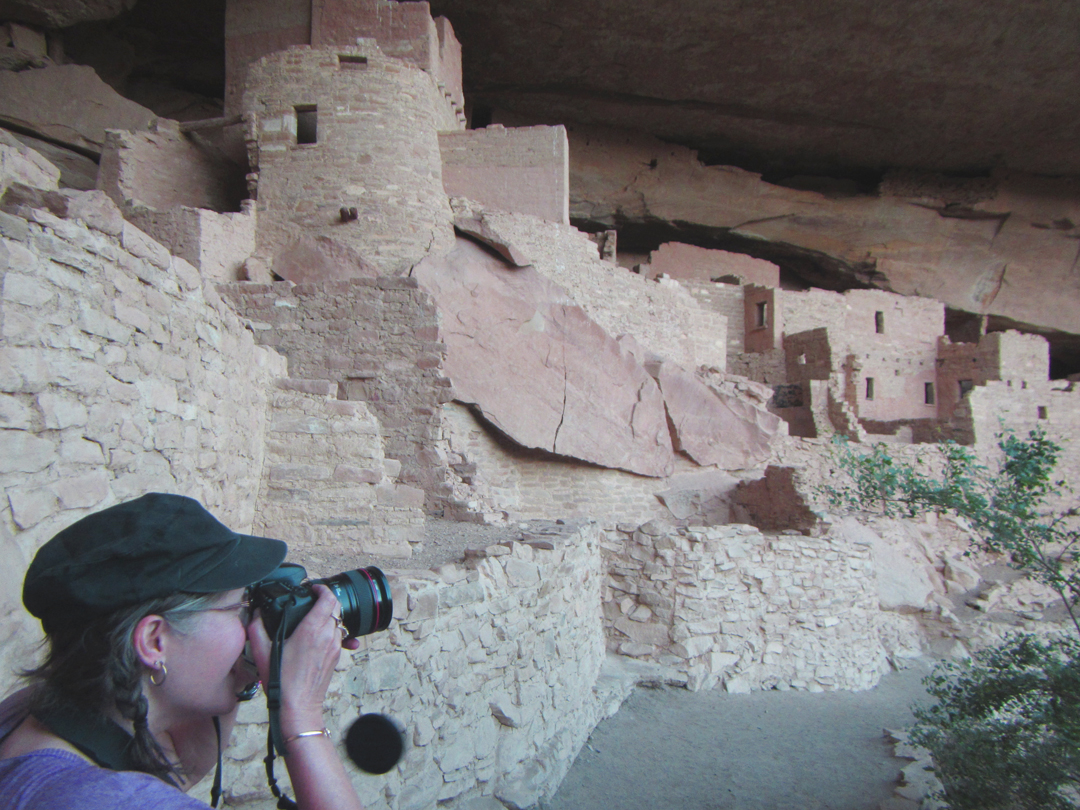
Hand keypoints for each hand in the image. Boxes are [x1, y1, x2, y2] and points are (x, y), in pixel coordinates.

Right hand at [247, 584, 346, 732]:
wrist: (298, 707)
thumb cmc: (282, 682)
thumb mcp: (262, 653)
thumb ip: (256, 630)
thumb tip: (254, 615)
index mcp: (312, 630)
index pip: (327, 599)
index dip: (322, 589)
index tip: (313, 588)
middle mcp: (327, 636)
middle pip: (336, 607)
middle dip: (326, 600)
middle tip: (312, 600)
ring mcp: (334, 647)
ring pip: (339, 622)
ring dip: (329, 616)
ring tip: (313, 619)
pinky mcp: (336, 657)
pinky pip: (339, 636)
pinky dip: (330, 631)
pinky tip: (317, 637)